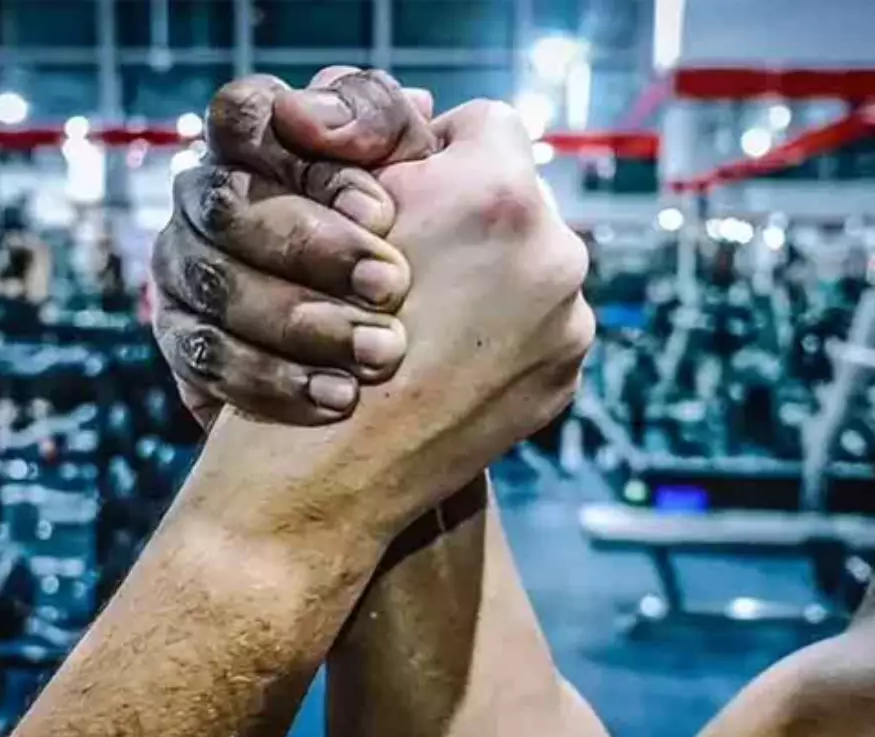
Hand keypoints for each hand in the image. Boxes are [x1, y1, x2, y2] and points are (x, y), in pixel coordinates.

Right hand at [151, 69, 437, 426]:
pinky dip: (276, 380)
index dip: (307, 160)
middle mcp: (208, 198)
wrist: (402, 367)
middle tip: (393, 285)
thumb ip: (381, 124)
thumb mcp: (417, 174)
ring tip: (380, 352)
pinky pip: (207, 358)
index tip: (382, 210)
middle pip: (226, 204)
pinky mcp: (183, 342)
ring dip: (301, 320)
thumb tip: (323, 106)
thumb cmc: (411, 245)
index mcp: (257, 142)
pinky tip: (338, 397)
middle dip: (312, 246)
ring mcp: (186, 269)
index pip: (243, 115)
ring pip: (214, 283)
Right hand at [198, 98, 590, 536]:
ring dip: (485, 280)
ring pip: (529, 265)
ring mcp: (569, 323)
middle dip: (466, 221)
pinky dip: (497, 337)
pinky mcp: (565, 379)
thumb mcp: (328, 212)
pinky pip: (538, 327)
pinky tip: (441, 361)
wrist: (326, 474)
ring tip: (420, 319)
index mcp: (497, 193)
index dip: (434, 154)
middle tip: (404, 261)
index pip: (484, 124)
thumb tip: (426, 125)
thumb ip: (392, 155)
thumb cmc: (305, 335)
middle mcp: (555, 252)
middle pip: (514, 198)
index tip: (399, 195)